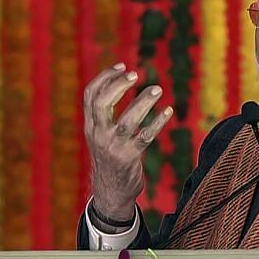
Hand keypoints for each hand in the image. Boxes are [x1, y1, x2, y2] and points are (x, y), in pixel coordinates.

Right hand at [84, 63, 172, 219]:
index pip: (90, 95)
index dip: (105, 77)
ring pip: (126, 121)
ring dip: (143, 103)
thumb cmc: (110, 157)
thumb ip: (104, 114)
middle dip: (117, 86)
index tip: (122, 65)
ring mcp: (113, 146)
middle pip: (101, 103)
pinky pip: (145, 137)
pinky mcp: (128, 157)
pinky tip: (168, 111)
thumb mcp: (101, 135)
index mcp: (90, 125)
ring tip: (157, 89)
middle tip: (135, 74)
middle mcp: (98, 134)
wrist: (110, 192)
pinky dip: (158, 122)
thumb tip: (118, 82)